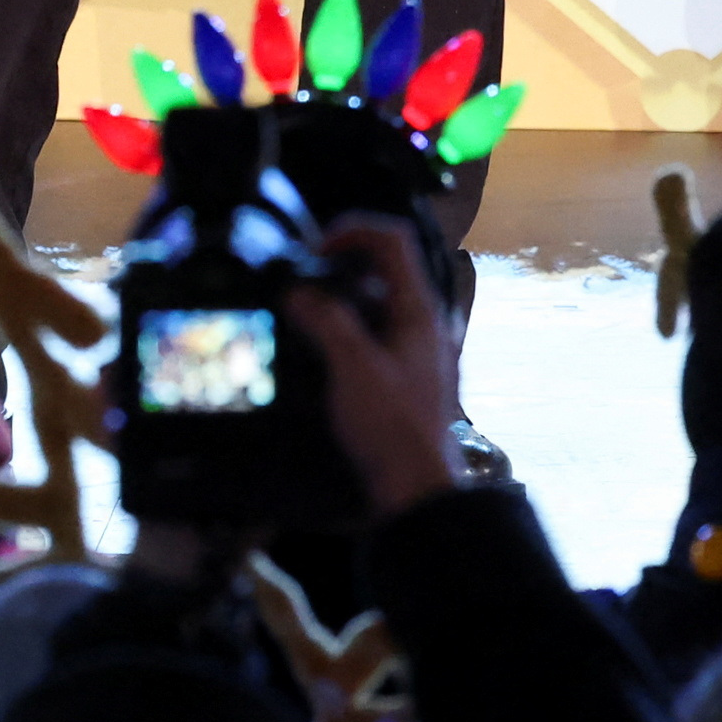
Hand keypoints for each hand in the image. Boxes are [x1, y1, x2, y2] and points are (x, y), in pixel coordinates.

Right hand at [286, 213, 465, 520]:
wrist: (416, 491)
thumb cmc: (392, 428)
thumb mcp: (353, 368)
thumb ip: (326, 321)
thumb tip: (297, 290)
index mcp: (420, 310)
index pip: (392, 241)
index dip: (352, 230)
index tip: (312, 249)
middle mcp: (423, 323)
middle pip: (382, 271)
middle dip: (336, 269)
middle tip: (298, 284)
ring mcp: (415, 350)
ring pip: (374, 306)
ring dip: (337, 303)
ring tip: (299, 318)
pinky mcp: (403, 376)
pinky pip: (372, 337)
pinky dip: (344, 333)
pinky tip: (316, 354)